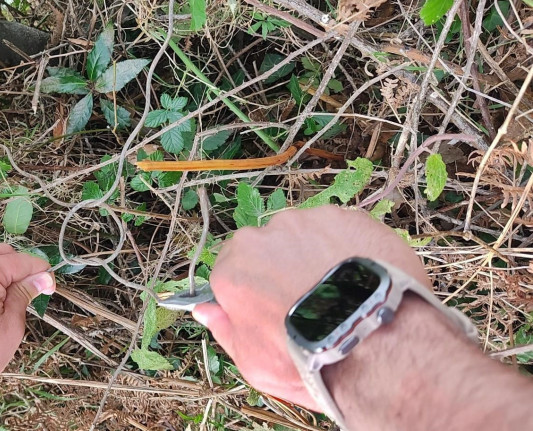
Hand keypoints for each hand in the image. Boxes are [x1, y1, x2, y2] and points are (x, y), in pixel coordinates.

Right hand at [192, 205, 429, 409]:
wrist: (374, 343)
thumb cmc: (308, 361)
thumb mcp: (254, 363)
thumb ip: (226, 330)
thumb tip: (205, 311)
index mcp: (233, 270)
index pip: (232, 270)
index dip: (255, 290)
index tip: (273, 308)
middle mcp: (262, 237)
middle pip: (266, 247)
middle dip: (281, 267)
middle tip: (308, 301)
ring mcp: (306, 222)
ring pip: (304, 235)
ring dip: (314, 254)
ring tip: (341, 290)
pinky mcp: (345, 216)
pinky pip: (339, 229)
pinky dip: (347, 247)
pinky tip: (362, 277)